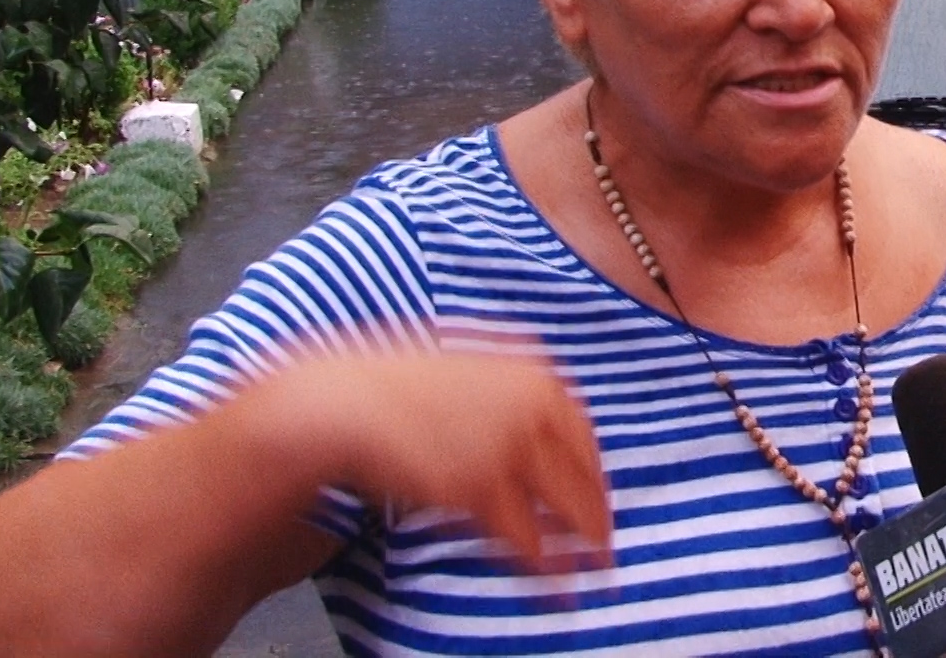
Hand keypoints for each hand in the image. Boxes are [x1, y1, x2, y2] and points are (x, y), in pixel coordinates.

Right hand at [264, 349, 612, 571]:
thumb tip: (536, 419)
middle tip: (606, 548)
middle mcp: (532, 404)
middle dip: (597, 514)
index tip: (598, 498)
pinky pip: (525, 535)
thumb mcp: (462, 361)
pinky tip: (552, 585)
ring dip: (583, 546)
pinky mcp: (480, 486)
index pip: (582, 431)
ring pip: (565, 506)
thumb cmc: (385, 382)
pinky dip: (543, 565)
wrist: (339, 402)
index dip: (593, 472)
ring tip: (592, 574)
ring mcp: (508, 445)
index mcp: (533, 368)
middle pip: (583, 471)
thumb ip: (505, 385)